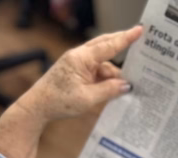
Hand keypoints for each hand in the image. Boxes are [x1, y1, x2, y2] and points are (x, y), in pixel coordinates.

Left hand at [16, 26, 142, 121]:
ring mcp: (77, 62)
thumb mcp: (88, 99)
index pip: (109, 46)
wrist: (37, 107)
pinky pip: (96, 70)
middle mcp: (79, 56)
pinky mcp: (76, 70)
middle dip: (122, 46)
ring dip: (113, 74)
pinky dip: (105, 79)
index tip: (139, 30)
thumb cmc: (59, 102)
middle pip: (106, 46)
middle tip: (140, 44)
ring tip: (125, 88)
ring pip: (103, 63)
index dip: (126, 39)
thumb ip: (109, 90)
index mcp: (81, 58)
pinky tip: (112, 90)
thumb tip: (127, 85)